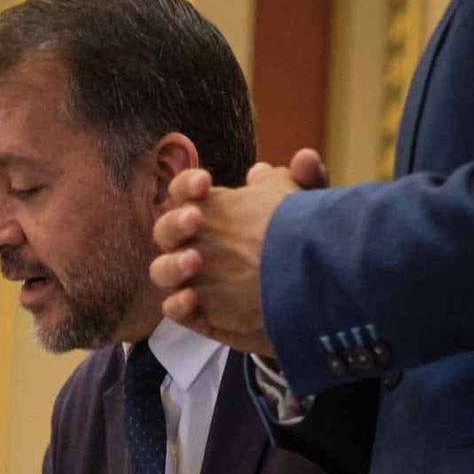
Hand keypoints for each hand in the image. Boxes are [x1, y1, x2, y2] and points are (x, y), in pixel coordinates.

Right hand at [151, 149, 329, 353]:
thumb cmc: (299, 250)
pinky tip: (191, 297)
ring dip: (171, 264)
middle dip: (175, 222)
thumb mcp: (308, 213)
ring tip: (194, 261)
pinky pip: (175, 310)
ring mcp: (195, 280)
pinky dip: (177, 303)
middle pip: (166, 230)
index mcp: (212, 212)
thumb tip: (304, 158)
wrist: (311, 301)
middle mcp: (196, 245)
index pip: (184, 192)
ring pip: (162, 271)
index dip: (187, 184)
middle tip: (196, 220)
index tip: (206, 181)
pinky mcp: (200, 315)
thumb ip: (307, 184)